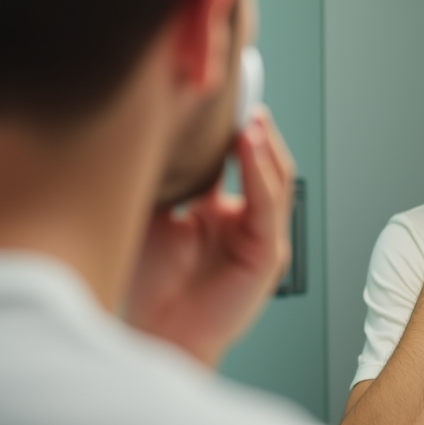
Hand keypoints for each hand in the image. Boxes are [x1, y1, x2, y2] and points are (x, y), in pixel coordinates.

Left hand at [126, 109, 295, 366]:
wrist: (155, 332)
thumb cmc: (150, 281)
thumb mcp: (157, 209)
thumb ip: (171, 172)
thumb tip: (166, 119)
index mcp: (221, 211)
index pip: (237, 158)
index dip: (233, 126)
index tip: (221, 92)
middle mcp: (245, 222)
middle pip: (262, 163)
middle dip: (254, 128)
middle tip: (241, 94)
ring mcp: (260, 239)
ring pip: (273, 180)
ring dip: (262, 145)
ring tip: (250, 117)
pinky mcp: (268, 257)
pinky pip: (269, 207)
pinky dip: (262, 174)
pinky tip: (250, 147)